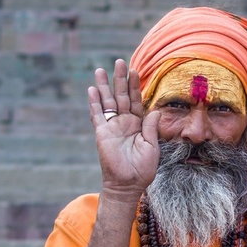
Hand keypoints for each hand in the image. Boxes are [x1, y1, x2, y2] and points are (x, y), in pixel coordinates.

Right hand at [88, 59, 161, 201]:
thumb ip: (151, 128)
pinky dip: (94, 103)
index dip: (134, 86)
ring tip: (100, 69)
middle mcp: (124, 123)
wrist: (127, 185)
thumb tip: (154, 110)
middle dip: (120, 79)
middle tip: (119, 61)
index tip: (135, 70)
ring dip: (104, 86)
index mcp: (138, 124)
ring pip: (107, 102)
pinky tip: (92, 90)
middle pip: (121, 96)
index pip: (136, 100)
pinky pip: (97, 115)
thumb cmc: (142, 169)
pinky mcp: (102, 133)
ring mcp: (112, 127)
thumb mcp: (151, 147)